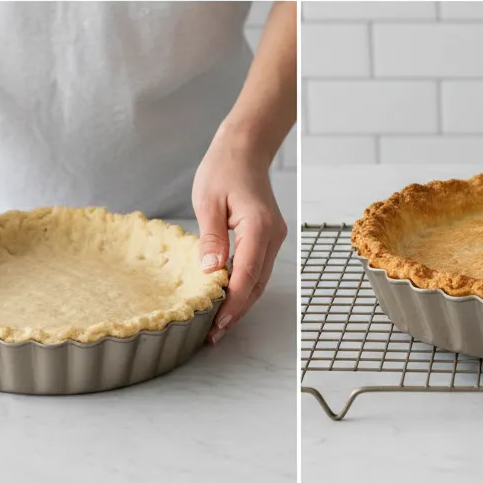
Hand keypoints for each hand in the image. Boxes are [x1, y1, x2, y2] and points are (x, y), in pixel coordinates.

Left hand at [192, 128, 286, 343]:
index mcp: (259, 226)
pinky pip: (257, 268)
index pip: (246, 275)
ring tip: (216, 324)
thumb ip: (211, 238)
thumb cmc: (224, 168)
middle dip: (236, 311)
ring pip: (259, 279)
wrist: (244, 147)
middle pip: (256, 284)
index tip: (215, 325)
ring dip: (240, 302)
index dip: (231, 304)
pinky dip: (243, 286)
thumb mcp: (208, 201)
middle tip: (212, 335)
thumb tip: (211, 273)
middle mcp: (273, 235)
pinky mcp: (268, 236)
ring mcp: (274, 236)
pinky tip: (225, 297)